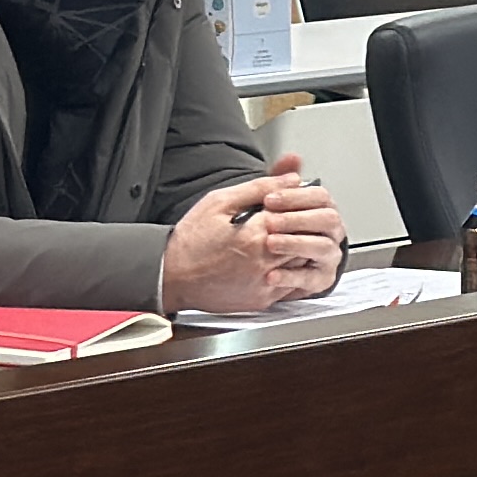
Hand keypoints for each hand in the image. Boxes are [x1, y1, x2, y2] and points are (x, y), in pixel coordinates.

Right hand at [161, 153, 345, 316]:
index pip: (296, 212)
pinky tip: (279, 259)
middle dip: (303, 225)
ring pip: (303, 260)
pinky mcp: (262, 299)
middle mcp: (263, 260)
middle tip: (293, 219)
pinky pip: (292, 283)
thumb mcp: (220, 201)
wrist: (171, 275)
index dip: (296, 203)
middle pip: (304, 237)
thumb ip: (260, 187)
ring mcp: (264, 282)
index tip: (289, 202)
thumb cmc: (192, 239)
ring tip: (287, 238)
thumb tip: (293, 177)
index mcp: (254, 232)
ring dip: (301, 247)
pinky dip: (292, 270)